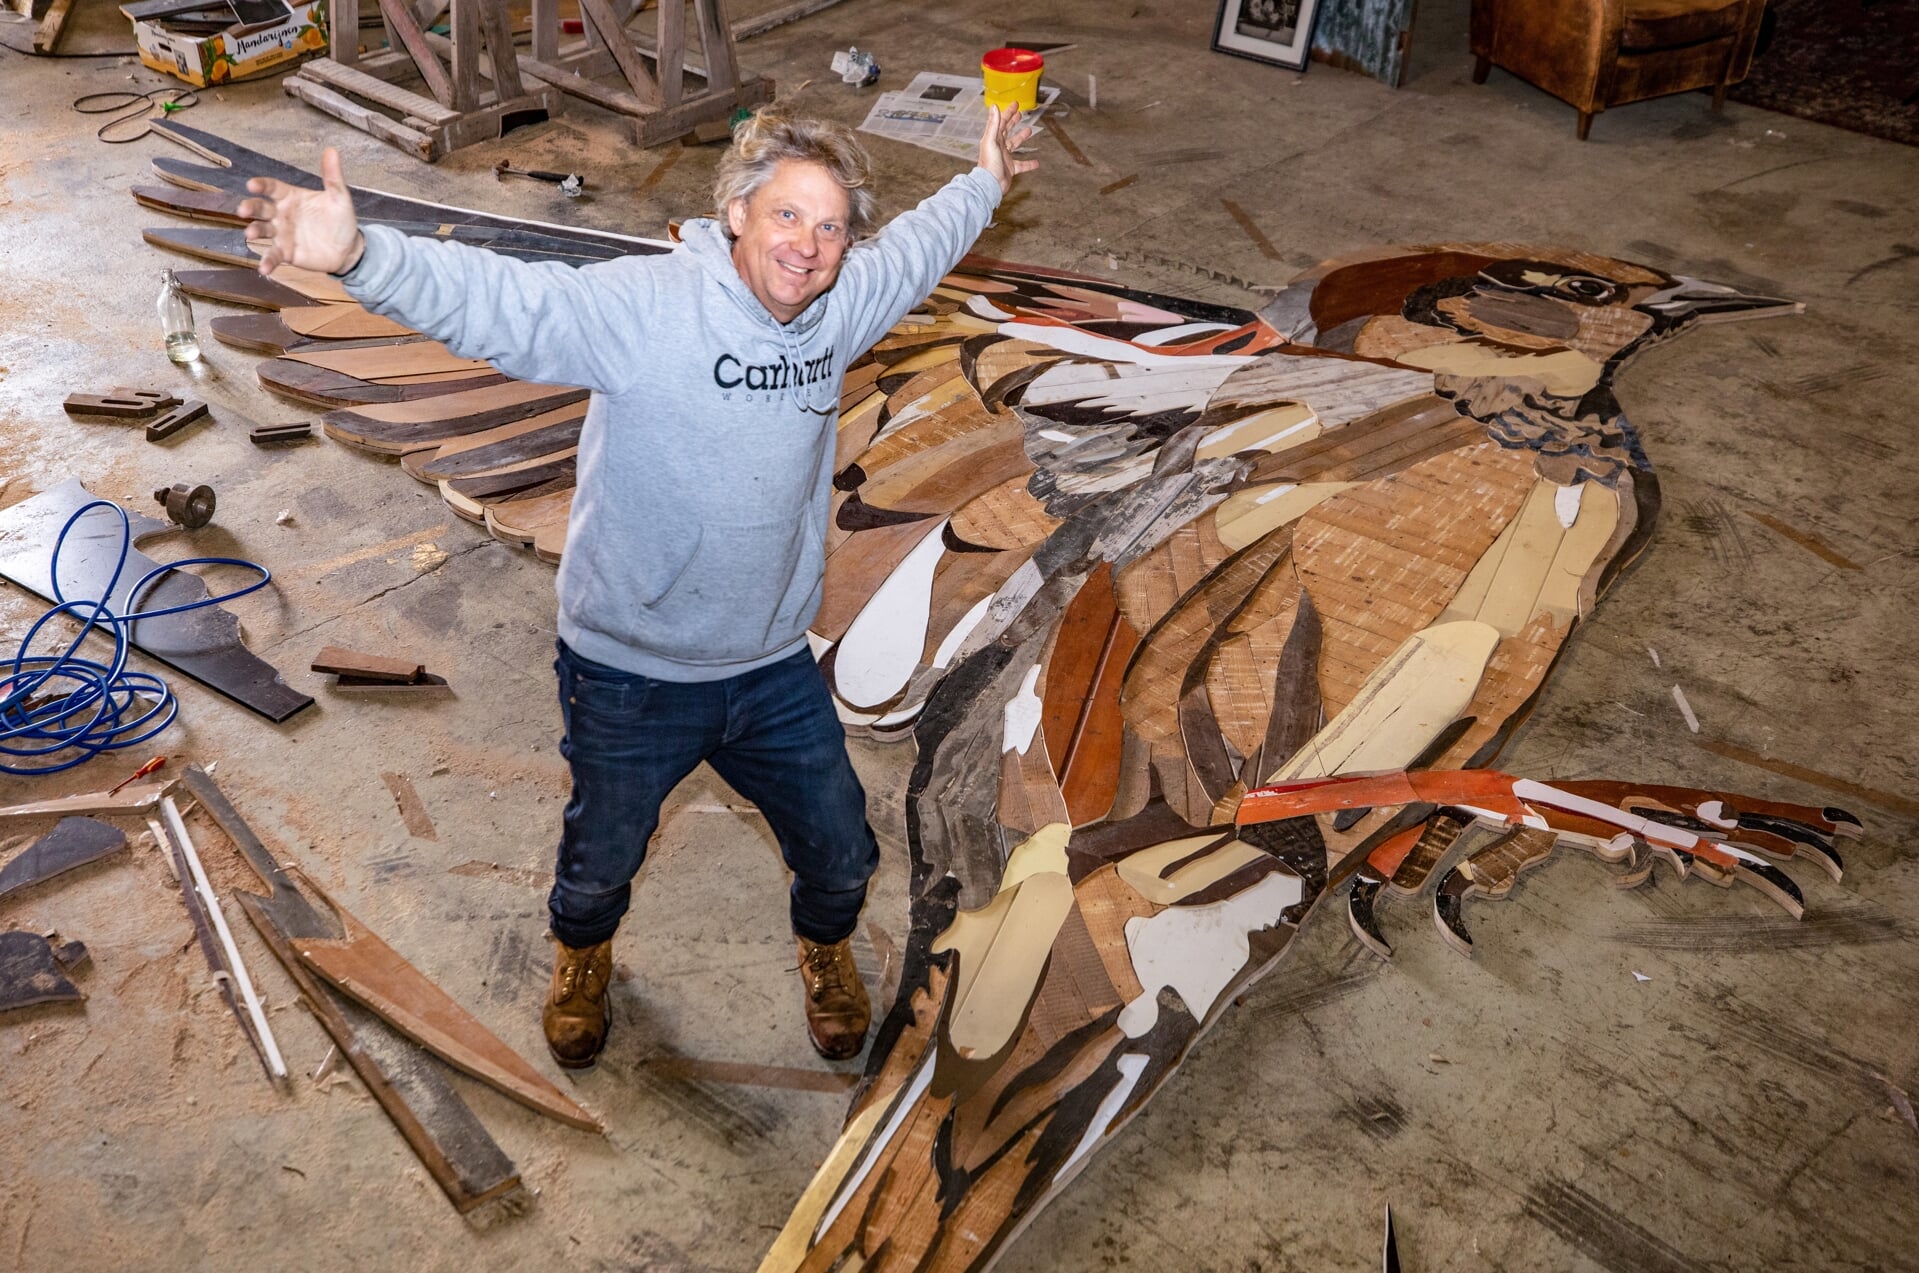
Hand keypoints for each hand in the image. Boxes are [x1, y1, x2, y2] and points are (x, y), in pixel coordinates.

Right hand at [236, 147, 364, 276]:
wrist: (349, 249)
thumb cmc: (341, 221)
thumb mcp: (339, 198)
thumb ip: (332, 176)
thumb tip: (332, 150)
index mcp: (291, 197)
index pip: (272, 188)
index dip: (262, 185)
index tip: (252, 185)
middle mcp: (281, 214)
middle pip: (261, 208)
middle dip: (250, 208)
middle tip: (243, 210)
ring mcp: (281, 233)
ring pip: (262, 230)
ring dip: (254, 231)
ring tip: (250, 234)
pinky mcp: (285, 252)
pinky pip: (272, 256)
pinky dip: (267, 262)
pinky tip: (263, 269)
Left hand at [977, 104, 1038, 196]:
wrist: (990, 184)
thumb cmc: (989, 164)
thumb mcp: (991, 141)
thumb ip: (993, 124)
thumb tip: (994, 106)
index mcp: (994, 138)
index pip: (1001, 121)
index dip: (1008, 112)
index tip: (1015, 104)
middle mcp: (999, 146)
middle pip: (1007, 130)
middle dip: (1013, 121)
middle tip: (1020, 114)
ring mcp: (1004, 157)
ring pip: (1014, 144)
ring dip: (1021, 137)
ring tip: (1029, 131)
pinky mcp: (1010, 168)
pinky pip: (1021, 165)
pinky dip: (1029, 164)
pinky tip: (1036, 163)